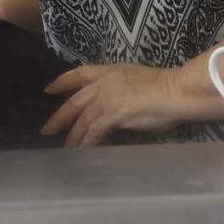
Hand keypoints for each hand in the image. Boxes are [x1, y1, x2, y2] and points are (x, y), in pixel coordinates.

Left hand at [41, 63, 179, 146]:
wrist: (177, 92)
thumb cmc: (168, 88)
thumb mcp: (138, 82)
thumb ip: (123, 93)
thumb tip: (117, 110)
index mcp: (113, 70)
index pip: (81, 74)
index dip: (63, 81)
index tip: (49, 89)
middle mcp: (105, 82)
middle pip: (75, 101)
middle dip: (59, 117)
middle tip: (46, 129)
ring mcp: (107, 98)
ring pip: (82, 120)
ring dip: (72, 136)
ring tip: (66, 149)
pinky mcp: (112, 114)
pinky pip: (93, 132)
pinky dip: (86, 144)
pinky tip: (82, 153)